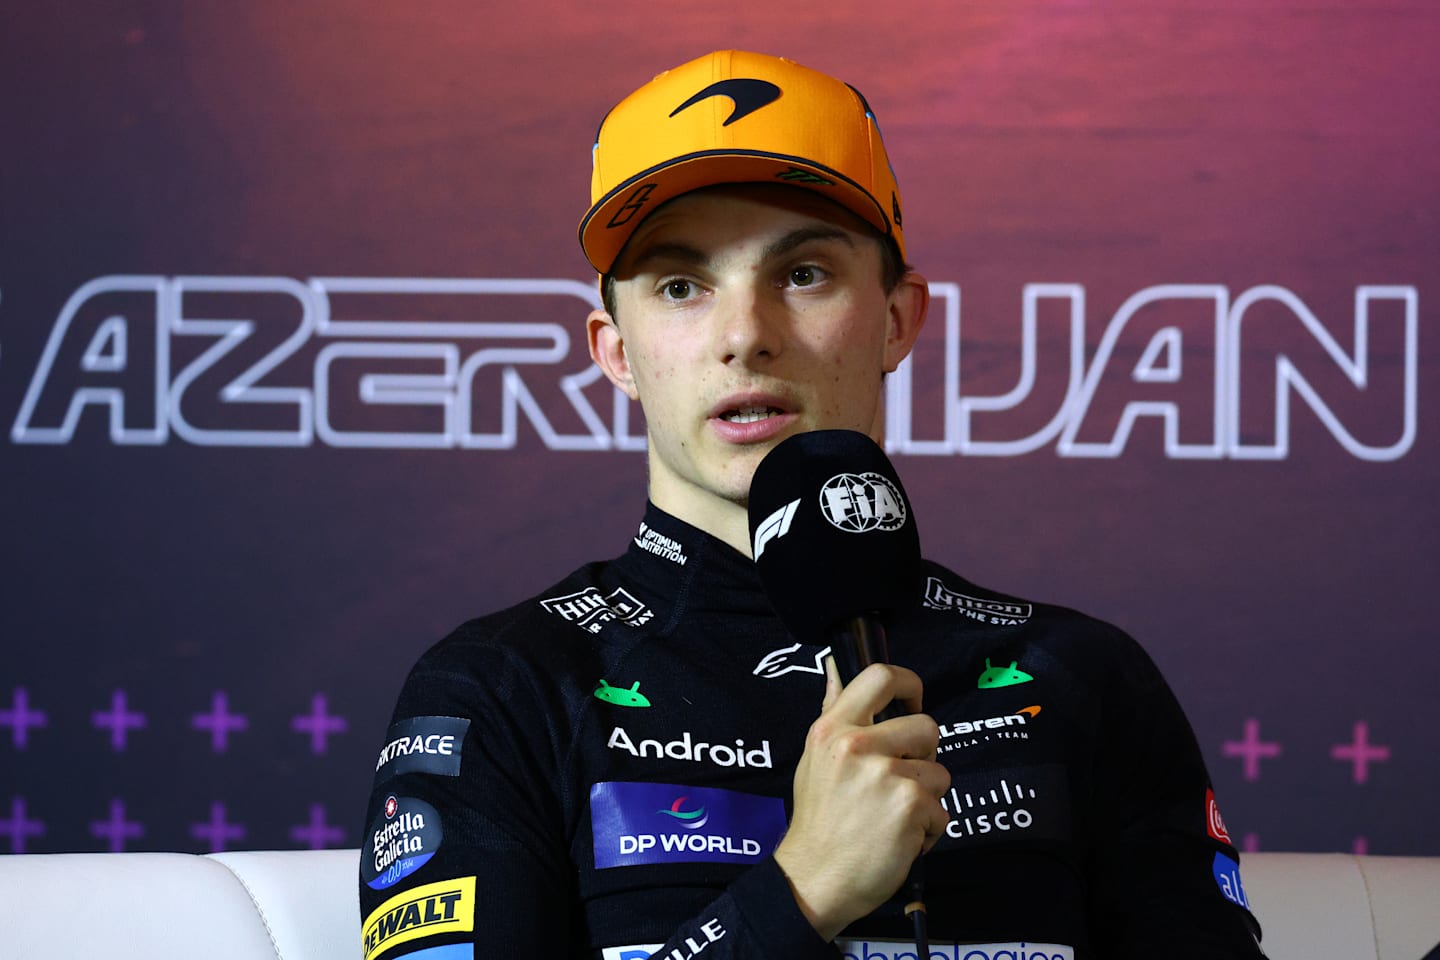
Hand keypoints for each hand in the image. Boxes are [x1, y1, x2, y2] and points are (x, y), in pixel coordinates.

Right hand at [773, 658, 949, 941]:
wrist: (814, 879)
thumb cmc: (818, 819)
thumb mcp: (814, 758)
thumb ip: (833, 713)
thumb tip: (835, 667)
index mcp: (833, 728)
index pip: (880, 676)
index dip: (908, 684)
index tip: (912, 702)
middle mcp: (859, 745)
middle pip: (926, 726)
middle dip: (924, 756)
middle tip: (900, 781)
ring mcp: (887, 775)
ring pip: (939, 772)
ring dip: (926, 799)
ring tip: (893, 818)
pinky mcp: (911, 806)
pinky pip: (942, 811)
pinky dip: (927, 831)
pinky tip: (898, 841)